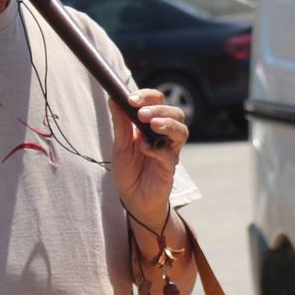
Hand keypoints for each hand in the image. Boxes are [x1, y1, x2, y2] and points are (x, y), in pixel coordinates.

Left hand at [111, 88, 187, 226]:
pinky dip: (157, 149)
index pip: (158, 101)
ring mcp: (170, 151)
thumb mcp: (120, 144)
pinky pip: (170, 155)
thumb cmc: (128, 171)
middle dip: (159, 109)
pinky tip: (144, 148)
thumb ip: (120, 122)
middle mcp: (165, 135)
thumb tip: (113, 97)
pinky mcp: (169, 168)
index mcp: (152, 125)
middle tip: (141, 114)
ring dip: (167, 124)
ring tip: (152, 125)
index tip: (131, 99)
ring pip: (181, 131)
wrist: (132, 198)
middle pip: (176, 112)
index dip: (147, 96)